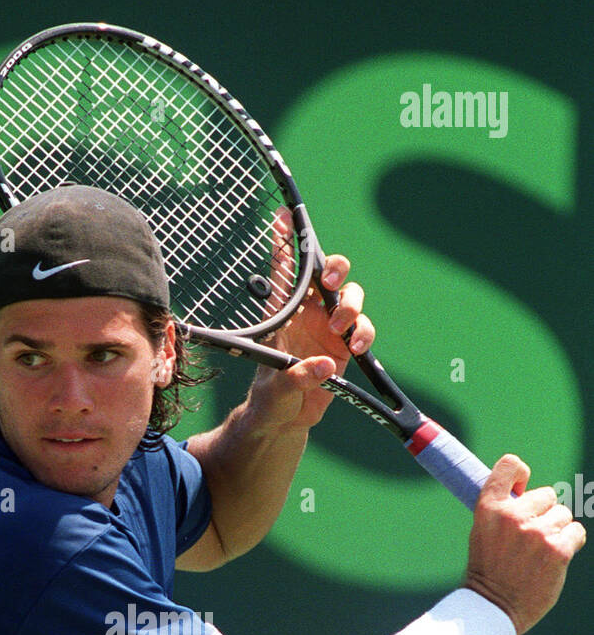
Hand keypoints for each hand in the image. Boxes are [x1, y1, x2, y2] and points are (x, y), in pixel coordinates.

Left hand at [246, 209, 374, 435]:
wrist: (285, 419)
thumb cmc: (270, 396)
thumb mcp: (275, 387)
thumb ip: (295, 376)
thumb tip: (323, 365)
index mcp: (284, 312)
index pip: (284, 270)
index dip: (284, 241)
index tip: (281, 216)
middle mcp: (309, 313)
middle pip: (328, 273)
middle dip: (335, 269)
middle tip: (329, 283)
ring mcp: (330, 327)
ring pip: (351, 296)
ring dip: (351, 306)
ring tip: (341, 328)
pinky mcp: (346, 345)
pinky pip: (364, 328)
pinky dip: (364, 333)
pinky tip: (354, 347)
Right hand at [465, 455, 585, 634]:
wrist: (493, 606)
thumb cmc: (489, 569)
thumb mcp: (482, 532)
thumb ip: (503, 510)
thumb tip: (529, 493)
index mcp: (489, 508)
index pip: (510, 465)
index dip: (521, 473)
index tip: (523, 488)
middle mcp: (513, 516)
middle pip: (547, 495)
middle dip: (543, 513)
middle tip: (530, 538)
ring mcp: (537, 533)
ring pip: (563, 515)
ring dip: (557, 530)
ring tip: (540, 552)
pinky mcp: (558, 549)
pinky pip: (576, 531)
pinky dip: (570, 543)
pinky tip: (554, 558)